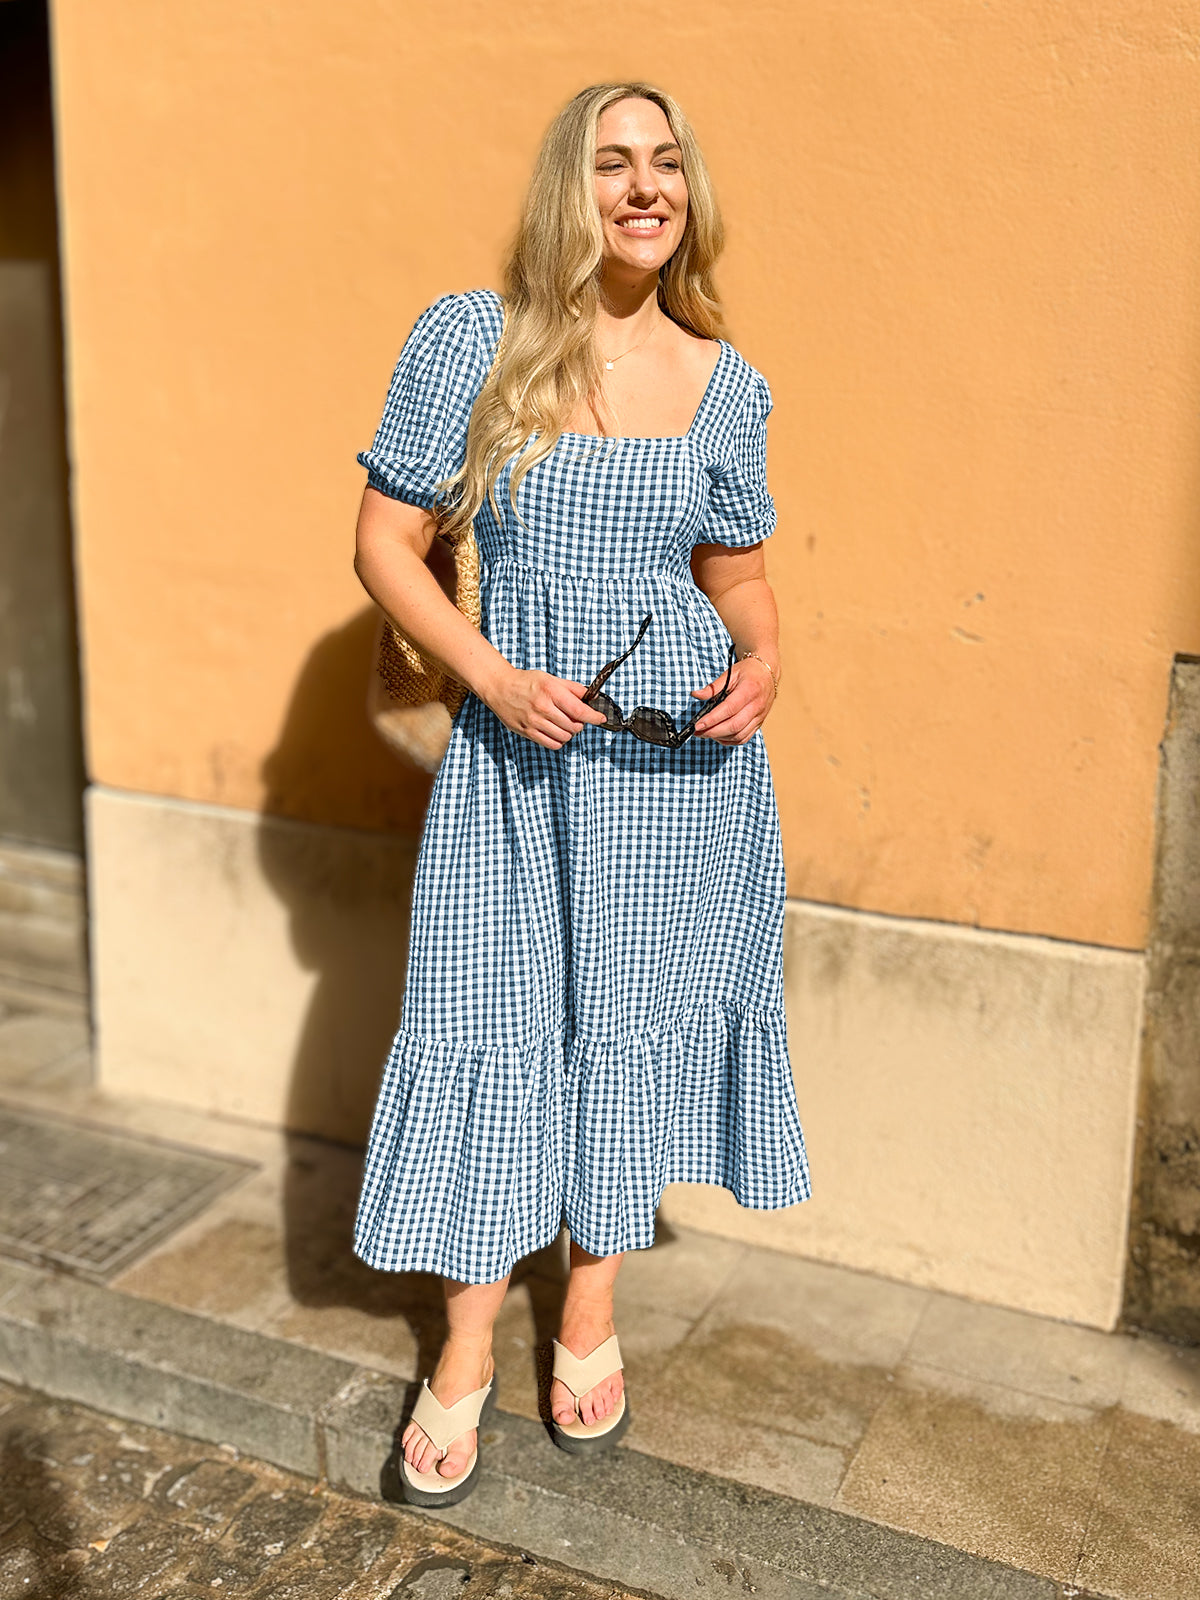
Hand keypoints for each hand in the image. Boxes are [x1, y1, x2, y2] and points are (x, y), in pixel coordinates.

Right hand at [486, 666, 608, 749]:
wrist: (500, 688)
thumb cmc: (526, 682)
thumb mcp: (551, 679)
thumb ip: (573, 689)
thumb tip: (592, 697)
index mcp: (550, 691)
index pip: (579, 710)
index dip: (593, 717)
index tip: (600, 718)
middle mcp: (542, 707)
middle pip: (573, 726)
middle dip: (580, 724)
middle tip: (576, 718)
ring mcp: (533, 721)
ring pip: (564, 737)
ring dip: (569, 733)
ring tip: (564, 725)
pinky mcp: (526, 732)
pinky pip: (551, 744)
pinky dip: (559, 741)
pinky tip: (556, 732)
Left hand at [690, 658, 775, 743]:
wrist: (767, 673)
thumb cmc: (748, 672)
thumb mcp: (730, 673)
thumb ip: (713, 687)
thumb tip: (695, 695)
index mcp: (749, 690)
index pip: (729, 709)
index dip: (712, 719)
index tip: (697, 725)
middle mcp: (756, 705)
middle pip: (734, 726)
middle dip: (713, 732)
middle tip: (698, 732)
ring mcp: (760, 716)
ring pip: (739, 735)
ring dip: (720, 737)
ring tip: (706, 734)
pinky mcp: (760, 723)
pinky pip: (745, 738)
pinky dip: (730, 741)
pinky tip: (719, 736)